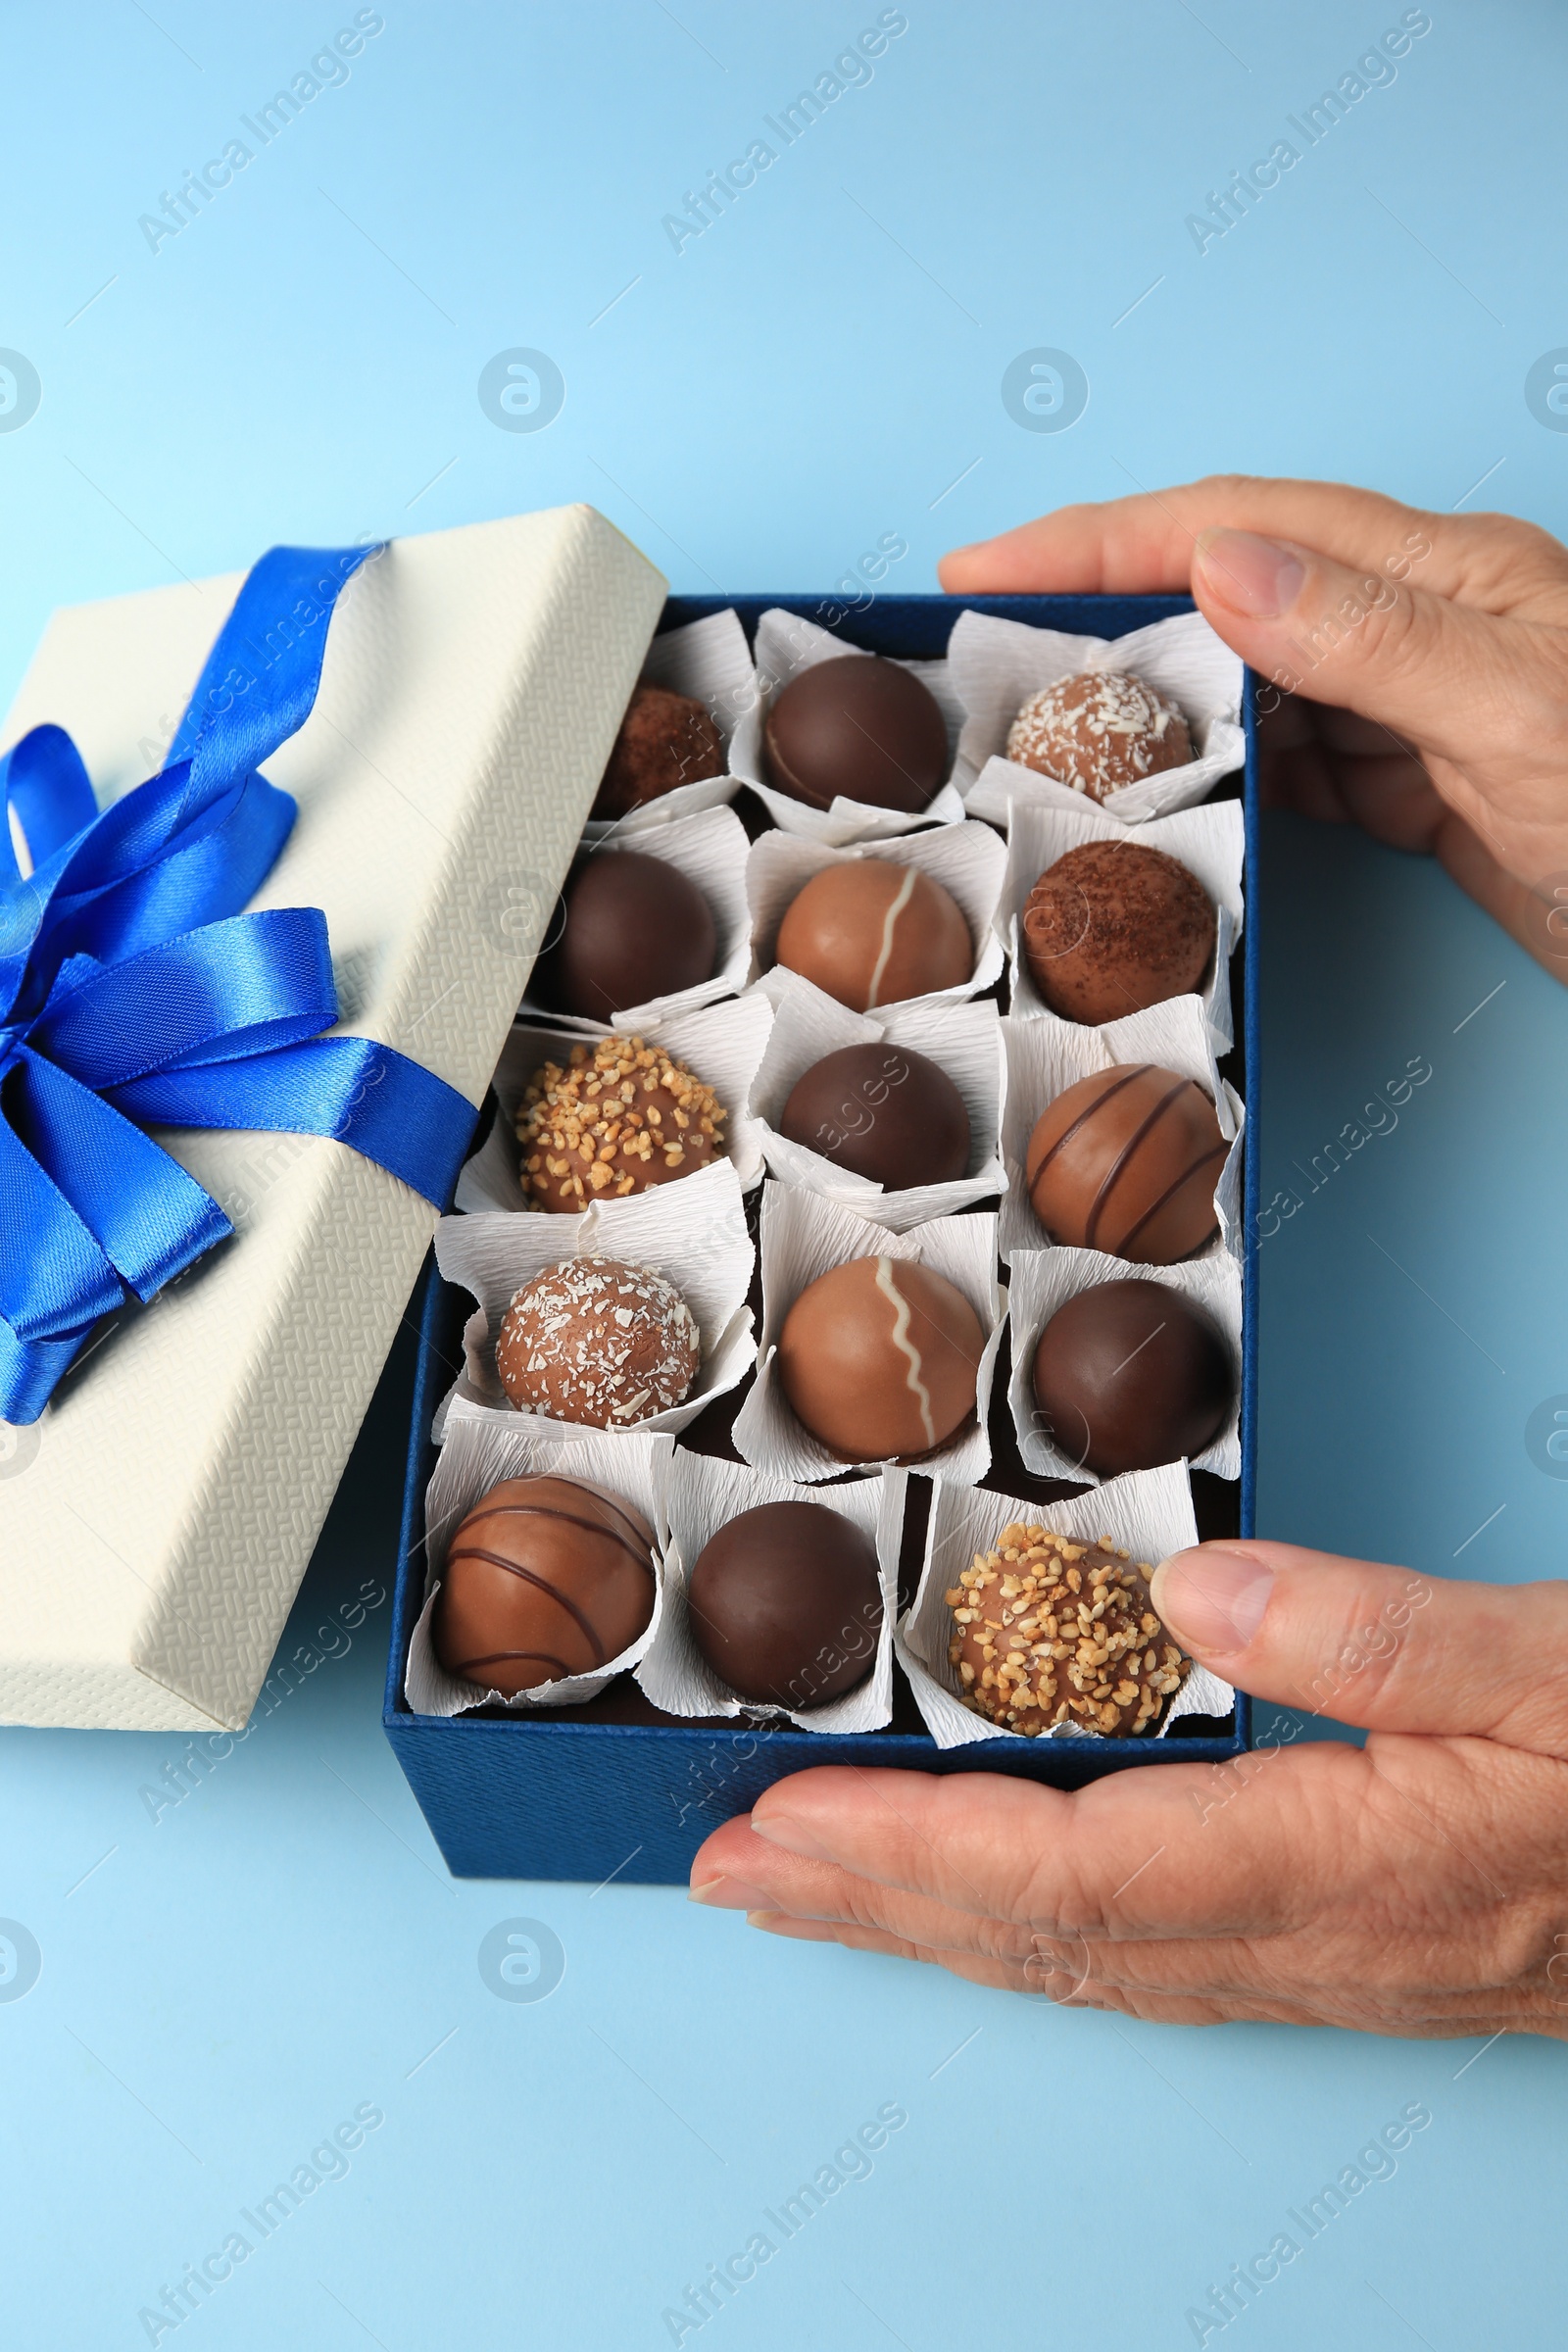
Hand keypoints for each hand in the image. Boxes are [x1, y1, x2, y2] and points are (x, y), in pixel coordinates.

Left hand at [690, 1542, 1567, 2035]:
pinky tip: (983, 1904)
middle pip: (1048, 1942)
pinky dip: (1027, 1929)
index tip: (785, 1819)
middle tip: (726, 1874)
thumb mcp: (1563, 1667)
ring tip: (808, 1886)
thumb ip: (1385, 1632)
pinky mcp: (1347, 1952)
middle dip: (873, 1907)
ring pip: (1086, 1962)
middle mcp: (1318, 1944)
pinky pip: (1144, 1957)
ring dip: (931, 1923)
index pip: (1079, 1877)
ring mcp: (1330, 1966)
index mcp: (1352, 1869)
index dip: (916, 1851)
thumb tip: (1193, 1593)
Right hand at [940, 476, 1567, 980]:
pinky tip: (1170, 801)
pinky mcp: (1424, 794)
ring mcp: (1418, 711)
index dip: (1099, 538)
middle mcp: (1418, 627)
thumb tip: (1219, 565)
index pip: (1236, 524)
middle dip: (1101, 609)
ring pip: (1250, 686)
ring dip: (1151, 704)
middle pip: (1227, 591)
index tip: (986, 563)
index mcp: (1439, 574)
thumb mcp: (1515, 714)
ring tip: (1049, 734)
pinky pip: (1294, 769)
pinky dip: (1219, 778)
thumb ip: (1369, 638)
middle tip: (988, 654)